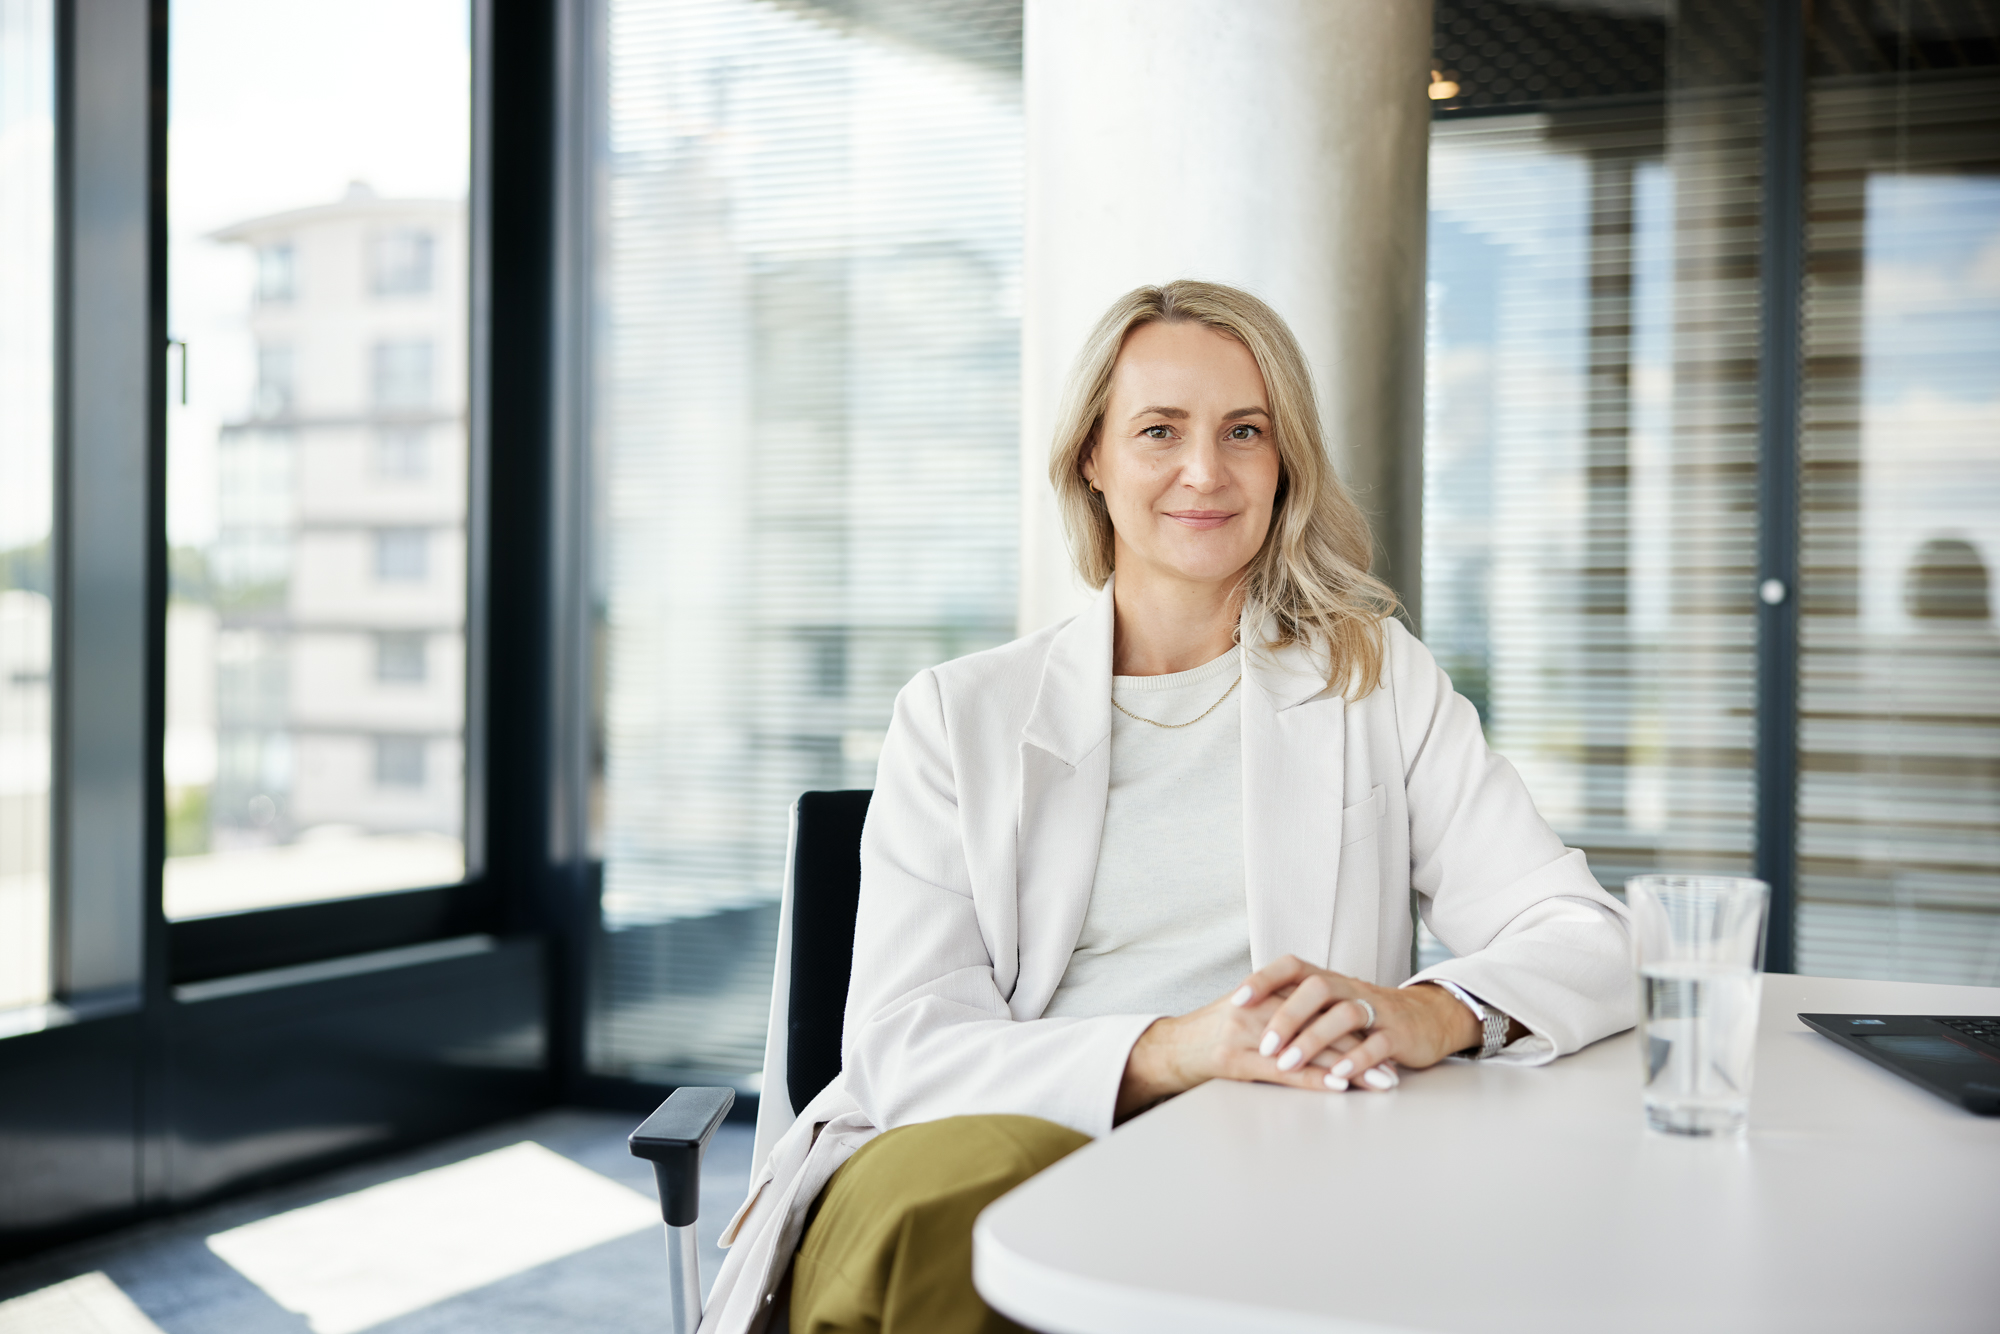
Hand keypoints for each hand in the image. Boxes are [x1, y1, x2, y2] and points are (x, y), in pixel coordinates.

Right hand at [1116, 985, 1361, 1121]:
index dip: (1356, 1025)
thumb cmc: (1211, 1033)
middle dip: (1364, 1050)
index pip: (1322, 1006)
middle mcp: (1260, 1007)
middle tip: (1394, 1068)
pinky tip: (1338, 1086)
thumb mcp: (1248, 1011)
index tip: (1385, 1042)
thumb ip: (1282, 1010)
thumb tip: (1326, 1023)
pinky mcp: (1235, 1058)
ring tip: (1381, 1083)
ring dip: (1350, 1069)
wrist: (1168, 1048)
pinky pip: (1283, 1071)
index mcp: (1267, 992)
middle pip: (1324, 1026)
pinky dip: (1314, 1079)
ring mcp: (1247, 1032)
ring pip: (1309, 1049)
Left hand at [1231, 956, 1481, 1091]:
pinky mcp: (1399, 1034)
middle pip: (1317, 988)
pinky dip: (1356, 1059)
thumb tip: (1247, 1015)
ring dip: (1314, 1040)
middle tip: (1265, 1046)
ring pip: (1345, 1014)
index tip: (1237, 1000)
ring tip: (1289, 1065)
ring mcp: (1377, 1009)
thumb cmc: (1367, 1015)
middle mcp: (1350, 988)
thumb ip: (1297, 1005)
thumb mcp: (1331, 1004)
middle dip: (1288, 1017)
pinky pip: (1377, 1043)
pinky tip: (1337, 1076)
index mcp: (1329, 980)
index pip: (1292, 966)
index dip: (1264, 980)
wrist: (1428, 1018)